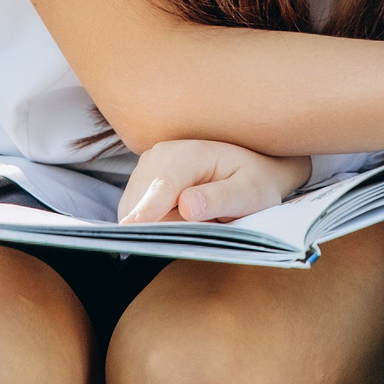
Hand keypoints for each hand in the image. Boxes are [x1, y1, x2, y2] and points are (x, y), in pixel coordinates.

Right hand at [120, 140, 313, 224]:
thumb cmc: (254, 181)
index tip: (129, 229)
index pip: (162, 187)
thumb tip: (187, 207)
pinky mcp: (138, 187)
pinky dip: (154, 226)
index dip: (146, 210)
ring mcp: (143, 170)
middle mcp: (158, 157)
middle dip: (167, 229)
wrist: (250, 168)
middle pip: (146, 208)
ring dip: (161, 228)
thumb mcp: (250, 191)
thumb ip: (221, 198)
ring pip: (137, 215)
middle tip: (207, 228)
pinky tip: (180, 220)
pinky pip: (136, 217)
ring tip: (198, 221)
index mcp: (187, 154)